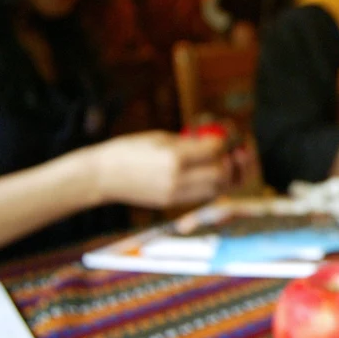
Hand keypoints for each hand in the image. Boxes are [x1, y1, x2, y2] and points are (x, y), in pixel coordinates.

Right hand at [91, 131, 230, 207]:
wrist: (101, 176)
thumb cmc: (129, 149)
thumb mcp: (161, 137)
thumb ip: (190, 142)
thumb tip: (217, 140)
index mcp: (174, 157)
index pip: (215, 151)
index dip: (227, 141)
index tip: (230, 134)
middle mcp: (178, 179)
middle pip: (221, 174)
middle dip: (233, 162)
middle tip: (237, 151)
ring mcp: (175, 194)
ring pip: (217, 190)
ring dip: (229, 176)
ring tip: (231, 163)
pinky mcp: (172, 202)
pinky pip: (204, 195)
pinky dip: (216, 185)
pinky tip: (216, 173)